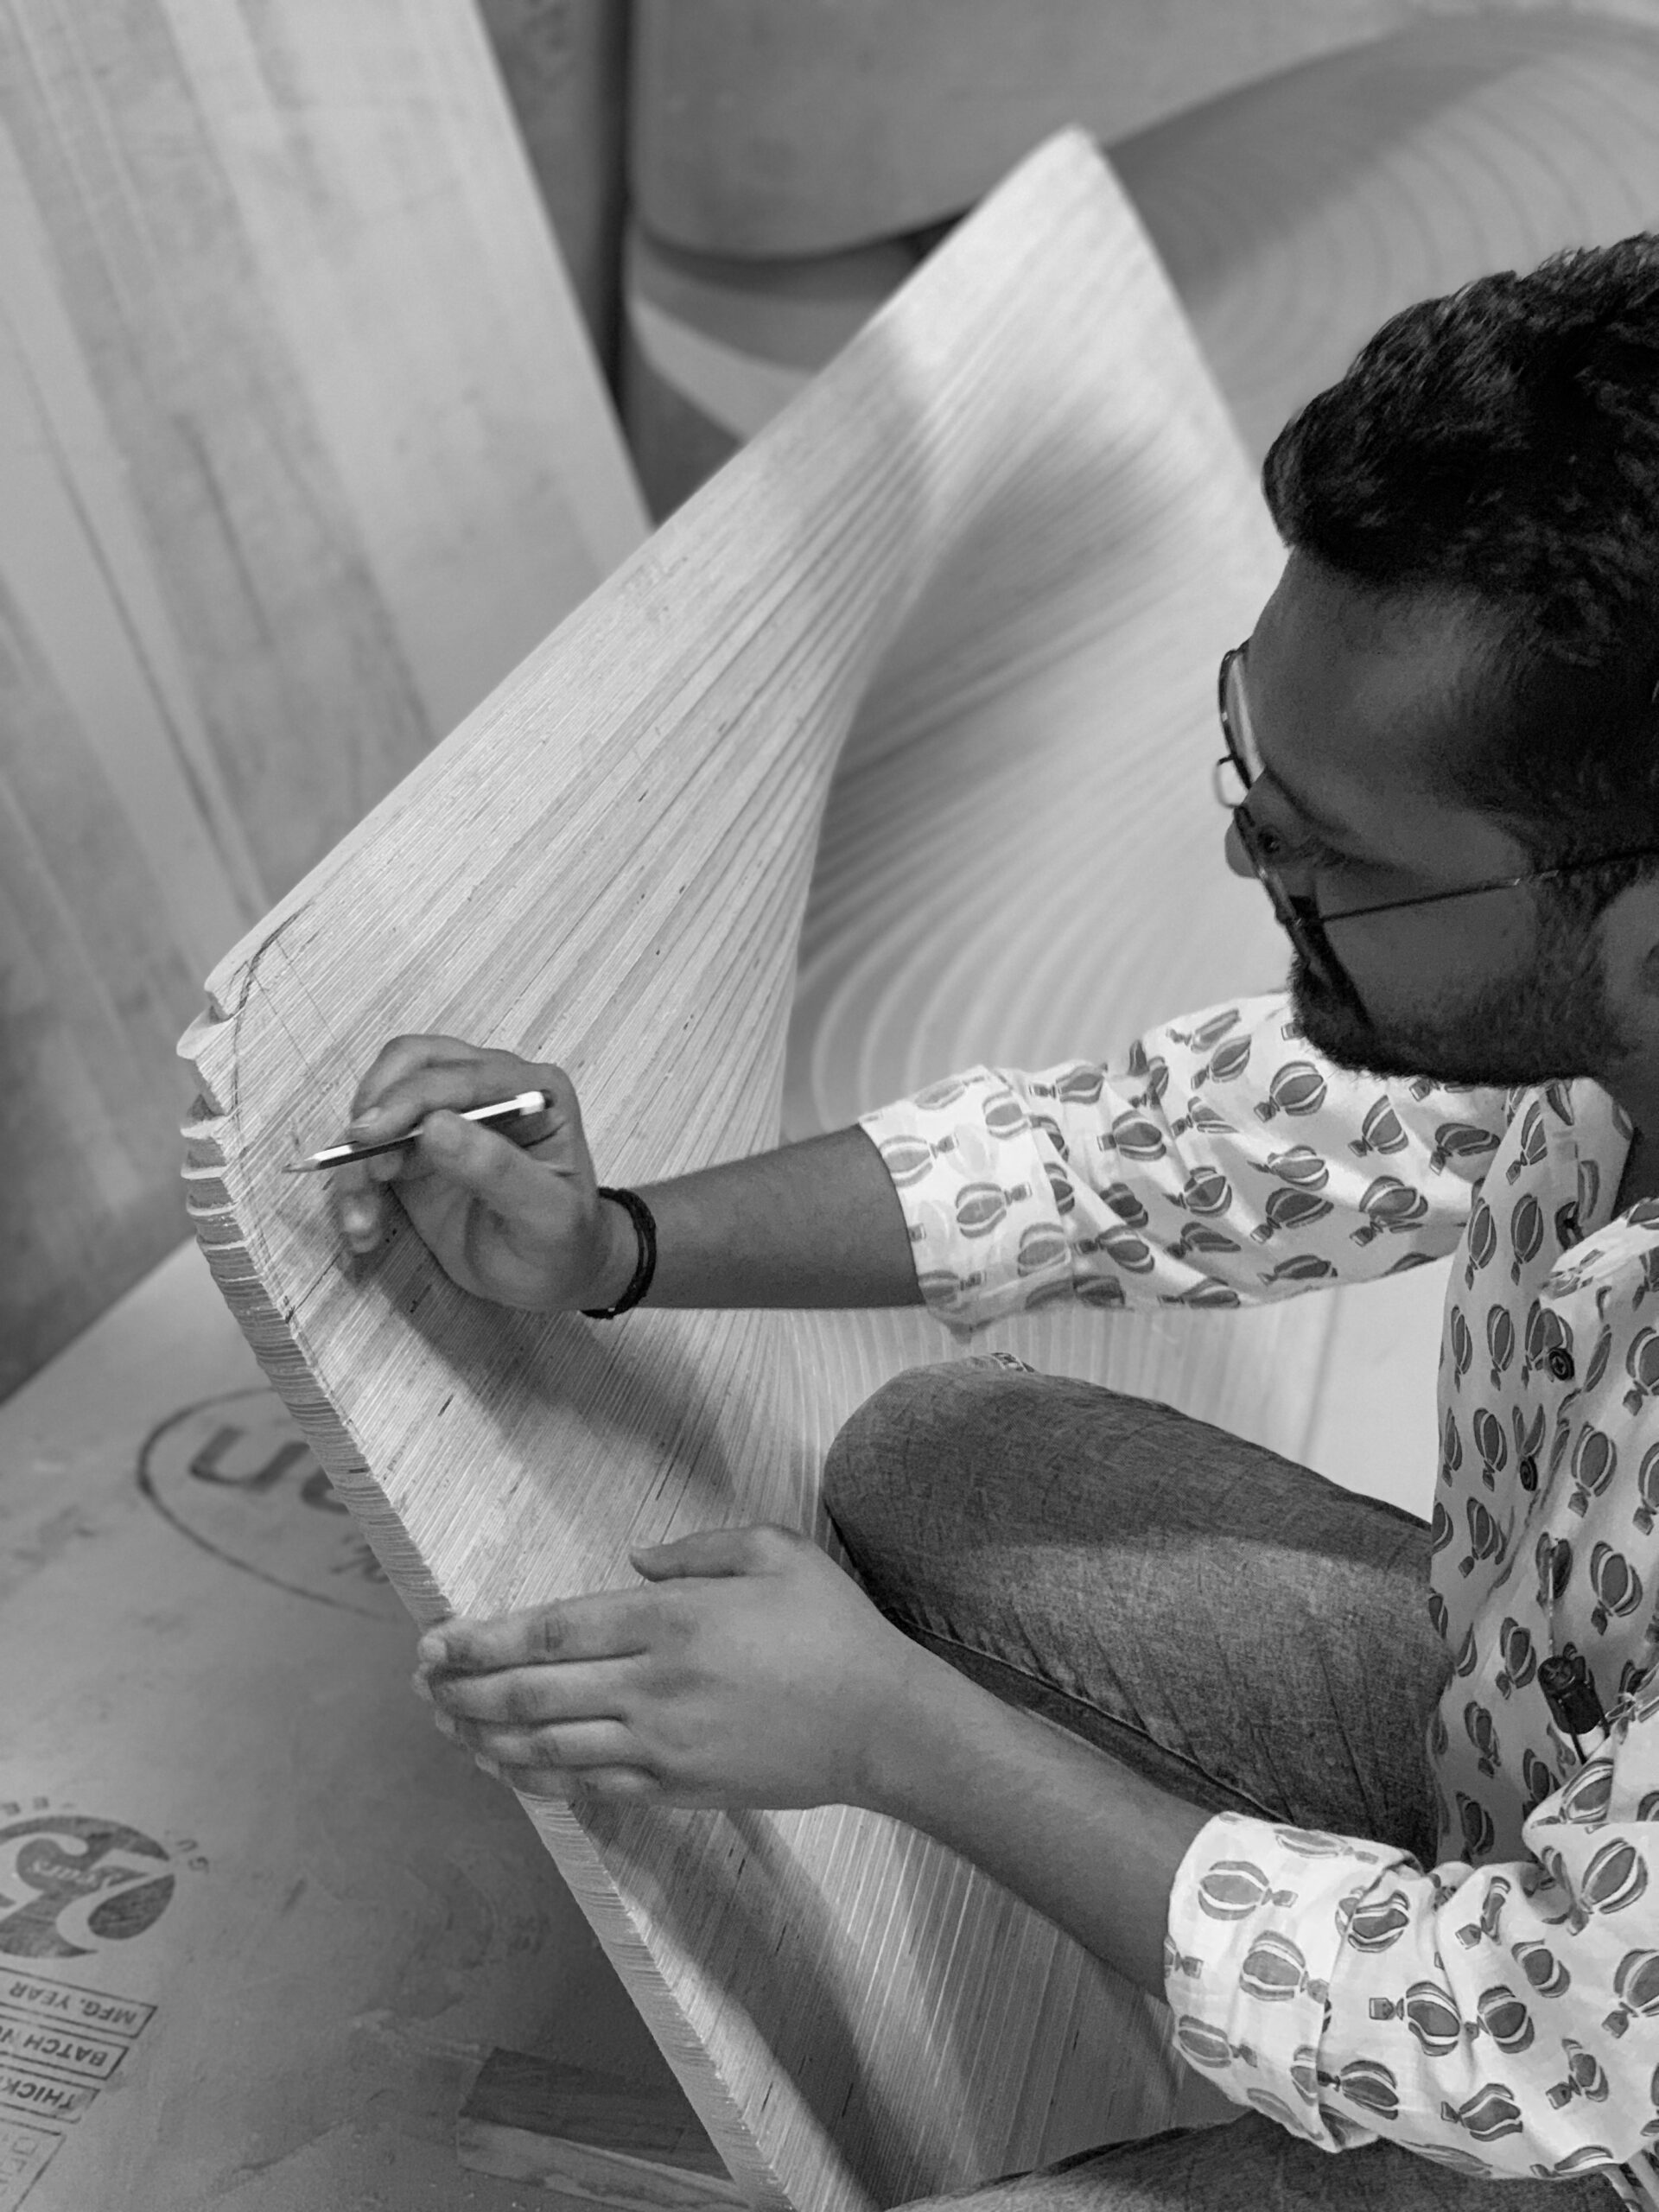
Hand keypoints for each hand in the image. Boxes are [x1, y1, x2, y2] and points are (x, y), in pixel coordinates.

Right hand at [331, 1034, 616, 1310]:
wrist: (551, 1276)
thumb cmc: (562, 1243)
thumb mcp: (546, 1216)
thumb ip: (497, 1169)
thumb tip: (436, 1125)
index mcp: (534, 1090)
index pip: (463, 1074)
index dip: (409, 1097)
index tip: (370, 1135)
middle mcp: (490, 1089)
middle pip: (411, 1066)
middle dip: (376, 1114)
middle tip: (358, 1168)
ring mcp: (451, 1114)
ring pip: (381, 1105)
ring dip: (357, 1160)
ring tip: (361, 1221)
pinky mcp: (418, 1148)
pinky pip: (371, 1149)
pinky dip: (356, 1184)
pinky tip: (364, 1228)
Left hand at [413, 1524, 928, 1810]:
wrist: (882, 1725)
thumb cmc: (832, 1629)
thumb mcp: (773, 1551)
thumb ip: (697, 1548)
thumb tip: (635, 1562)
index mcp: (671, 1621)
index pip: (552, 1633)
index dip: (482, 1640)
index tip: (433, 1641)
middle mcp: (652, 1687)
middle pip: (531, 1697)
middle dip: (463, 1691)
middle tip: (418, 1684)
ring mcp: (661, 1747)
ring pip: (548, 1749)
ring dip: (484, 1739)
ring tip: (444, 1725)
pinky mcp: (677, 1789)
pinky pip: (588, 1787)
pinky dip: (535, 1779)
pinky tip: (505, 1768)